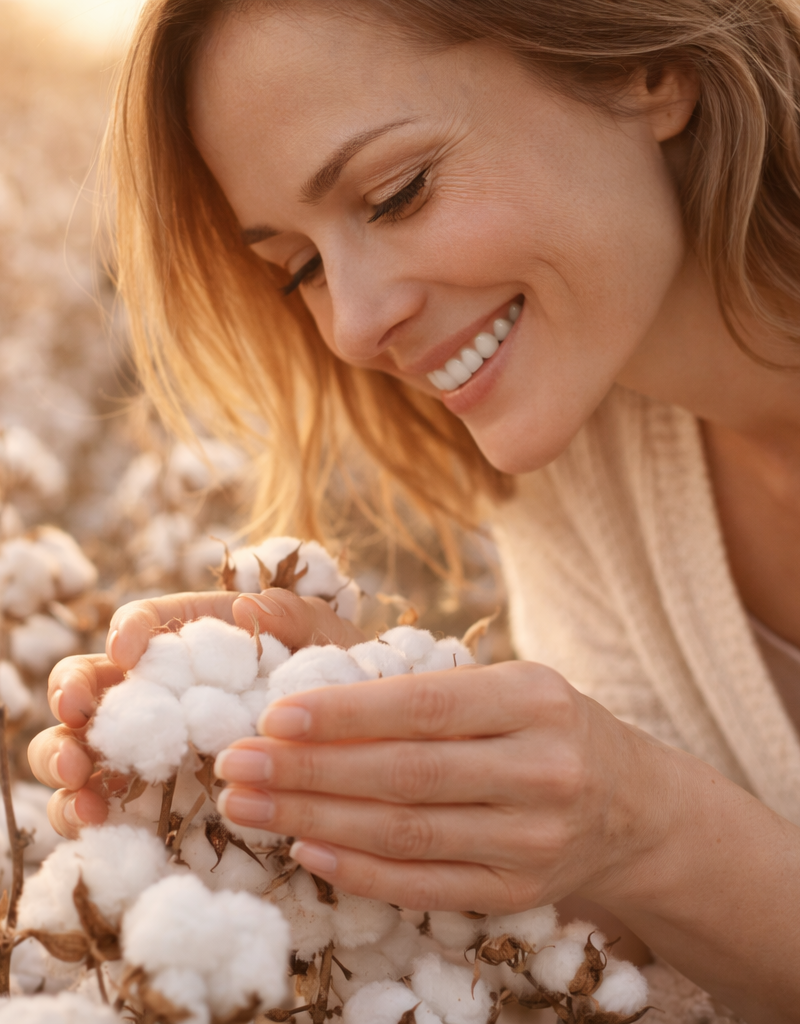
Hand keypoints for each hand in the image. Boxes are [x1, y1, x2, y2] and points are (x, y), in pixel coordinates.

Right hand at [28, 588, 364, 836]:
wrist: (357, 749)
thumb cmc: (336, 680)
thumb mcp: (325, 639)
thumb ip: (292, 616)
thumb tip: (247, 605)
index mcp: (192, 641)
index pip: (143, 623)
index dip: (128, 630)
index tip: (128, 650)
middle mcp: (156, 693)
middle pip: (91, 683)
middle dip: (74, 692)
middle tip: (79, 710)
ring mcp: (145, 750)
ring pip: (76, 745)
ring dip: (63, 756)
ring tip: (79, 777)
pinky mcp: (145, 803)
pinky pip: (95, 806)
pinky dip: (79, 811)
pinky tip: (92, 818)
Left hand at [215, 660, 675, 912]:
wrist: (630, 806)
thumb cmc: (543, 727)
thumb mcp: (503, 684)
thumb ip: (415, 683)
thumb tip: (305, 685)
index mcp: (535, 699)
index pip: (426, 706)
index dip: (346, 714)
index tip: (273, 714)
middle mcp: (543, 770)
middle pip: (407, 774)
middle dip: (309, 770)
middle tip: (237, 764)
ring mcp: (534, 839)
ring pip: (407, 832)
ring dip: (315, 820)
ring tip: (247, 807)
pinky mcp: (519, 892)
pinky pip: (426, 884)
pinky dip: (359, 870)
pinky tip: (306, 850)